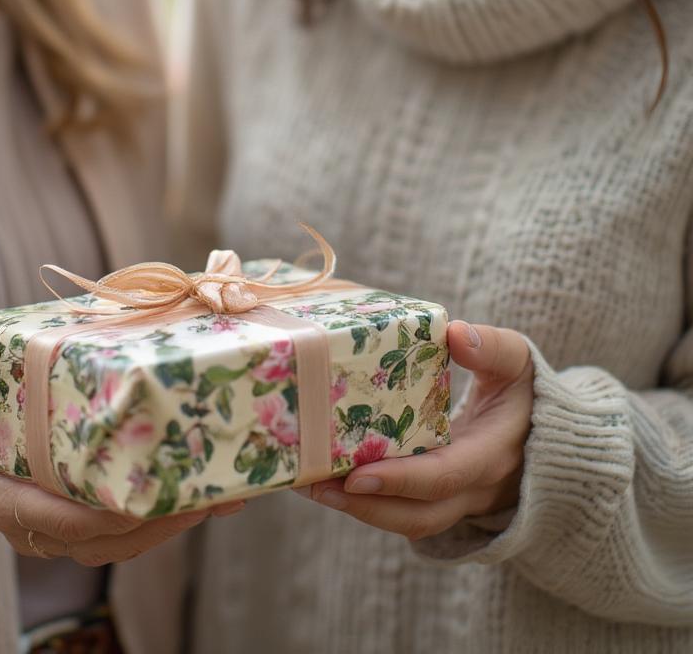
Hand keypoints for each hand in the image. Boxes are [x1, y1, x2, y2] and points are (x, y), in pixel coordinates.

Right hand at [0, 331, 240, 565]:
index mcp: (4, 496)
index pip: (57, 520)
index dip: (101, 515)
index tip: (145, 497)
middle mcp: (35, 525)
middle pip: (104, 540)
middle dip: (158, 521)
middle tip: (209, 490)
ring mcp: (57, 532)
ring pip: (121, 545)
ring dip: (172, 524)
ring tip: (222, 493)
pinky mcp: (75, 526)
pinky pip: (123, 536)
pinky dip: (162, 521)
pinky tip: (203, 495)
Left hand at [296, 321, 533, 539]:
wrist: (548, 436)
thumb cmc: (527, 392)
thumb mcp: (520, 362)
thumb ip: (492, 348)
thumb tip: (455, 333)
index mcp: (492, 455)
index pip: (444, 477)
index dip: (401, 480)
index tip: (357, 476)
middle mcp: (474, 489)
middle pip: (417, 516)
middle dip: (363, 507)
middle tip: (312, 485)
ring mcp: (458, 501)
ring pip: (407, 520)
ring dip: (356, 508)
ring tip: (306, 483)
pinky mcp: (440, 499)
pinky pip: (403, 509)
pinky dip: (365, 500)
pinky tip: (326, 477)